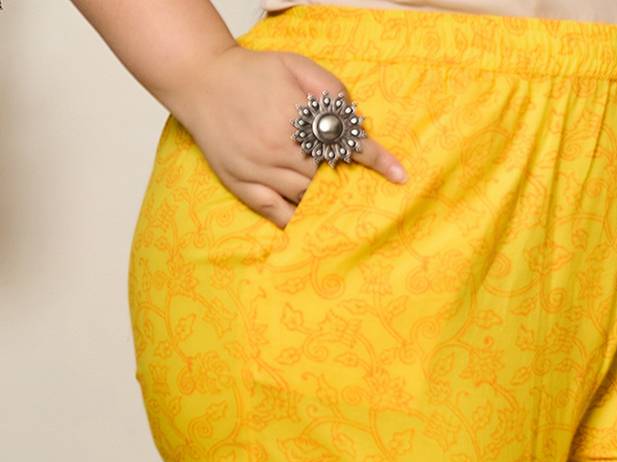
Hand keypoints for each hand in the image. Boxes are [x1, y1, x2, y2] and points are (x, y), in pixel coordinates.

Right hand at [163, 43, 407, 228]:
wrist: (201, 80)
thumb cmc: (253, 72)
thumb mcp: (296, 66)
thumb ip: (330, 89)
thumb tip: (354, 118)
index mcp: (295, 116)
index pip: (345, 142)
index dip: (375, 159)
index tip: (399, 176)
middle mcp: (278, 146)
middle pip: (326, 177)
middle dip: (347, 184)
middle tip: (365, 194)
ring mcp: (259, 169)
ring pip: (305, 197)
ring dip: (327, 205)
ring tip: (342, 210)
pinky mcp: (242, 184)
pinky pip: (276, 214)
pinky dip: (297, 221)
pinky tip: (312, 224)